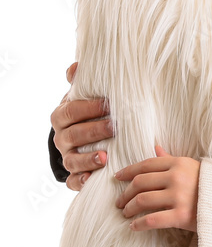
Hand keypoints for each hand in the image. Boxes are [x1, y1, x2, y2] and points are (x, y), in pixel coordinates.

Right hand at [51, 62, 111, 191]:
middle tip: (115, 127)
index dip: (88, 107)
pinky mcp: (74, 174)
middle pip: (74, 135)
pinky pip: (73, 181)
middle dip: (94, 131)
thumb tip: (77, 66)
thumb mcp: (83, 95)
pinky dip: (80, 181)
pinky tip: (91, 179)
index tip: (108, 104)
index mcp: (62, 116)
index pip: (71, 111)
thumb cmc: (88, 112)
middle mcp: (62, 138)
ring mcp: (67, 157)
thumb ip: (81, 82)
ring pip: (72, 160)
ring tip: (104, 157)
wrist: (82, 135)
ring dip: (87, 159)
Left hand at [115, 146, 199, 231]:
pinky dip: (139, 224)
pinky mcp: (181, 216)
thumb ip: (171, 159)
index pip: (146, 165)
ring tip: (125, 213)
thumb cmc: (210, 184)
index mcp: (179, 163)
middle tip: (119, 202)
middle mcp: (177, 177)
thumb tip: (155, 147)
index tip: (117, 178)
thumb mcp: (192, 167)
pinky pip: (152, 220)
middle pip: (140, 183)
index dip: (128, 171)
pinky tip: (133, 227)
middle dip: (125, 193)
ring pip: (142, 200)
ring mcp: (179, 196)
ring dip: (129, 208)